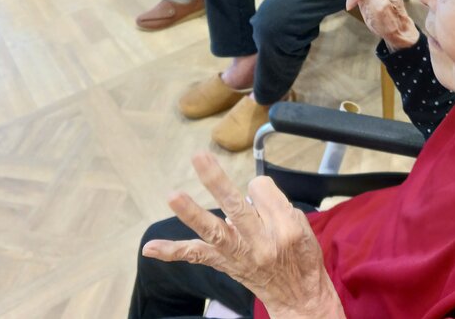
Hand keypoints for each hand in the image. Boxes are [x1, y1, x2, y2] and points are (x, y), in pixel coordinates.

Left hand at [143, 151, 344, 317]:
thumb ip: (277, 205)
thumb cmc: (302, 257)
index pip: (261, 189)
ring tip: (173, 195)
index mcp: (284, 227)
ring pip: (214, 231)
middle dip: (217, 181)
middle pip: (237, 206)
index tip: (265, 198)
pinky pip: (197, 256)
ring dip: (191, 212)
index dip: (260, 188)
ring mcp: (239, 256)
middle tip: (200, 157)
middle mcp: (260, 242)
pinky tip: (150, 248)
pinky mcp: (224, 264)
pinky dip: (173, 251)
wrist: (299, 298)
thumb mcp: (304, 225)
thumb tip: (250, 191)